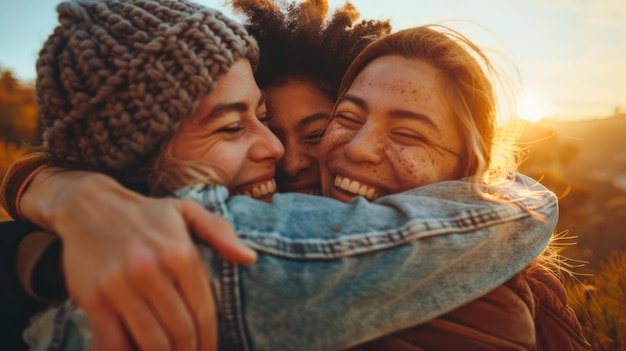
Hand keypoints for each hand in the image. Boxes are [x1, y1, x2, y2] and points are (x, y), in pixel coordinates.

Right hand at [21, 168, 256, 349]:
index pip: (204, 311)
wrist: (88, 206)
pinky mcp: (95, 300)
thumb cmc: (146, 213)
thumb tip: (250, 258)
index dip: (210, 339)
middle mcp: (152, 271)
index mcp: (181, 253)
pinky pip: (114, 344)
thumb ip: (221, 232)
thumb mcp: (187, 211)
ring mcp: (121, 287)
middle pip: (181, 331)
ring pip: (152, 342)